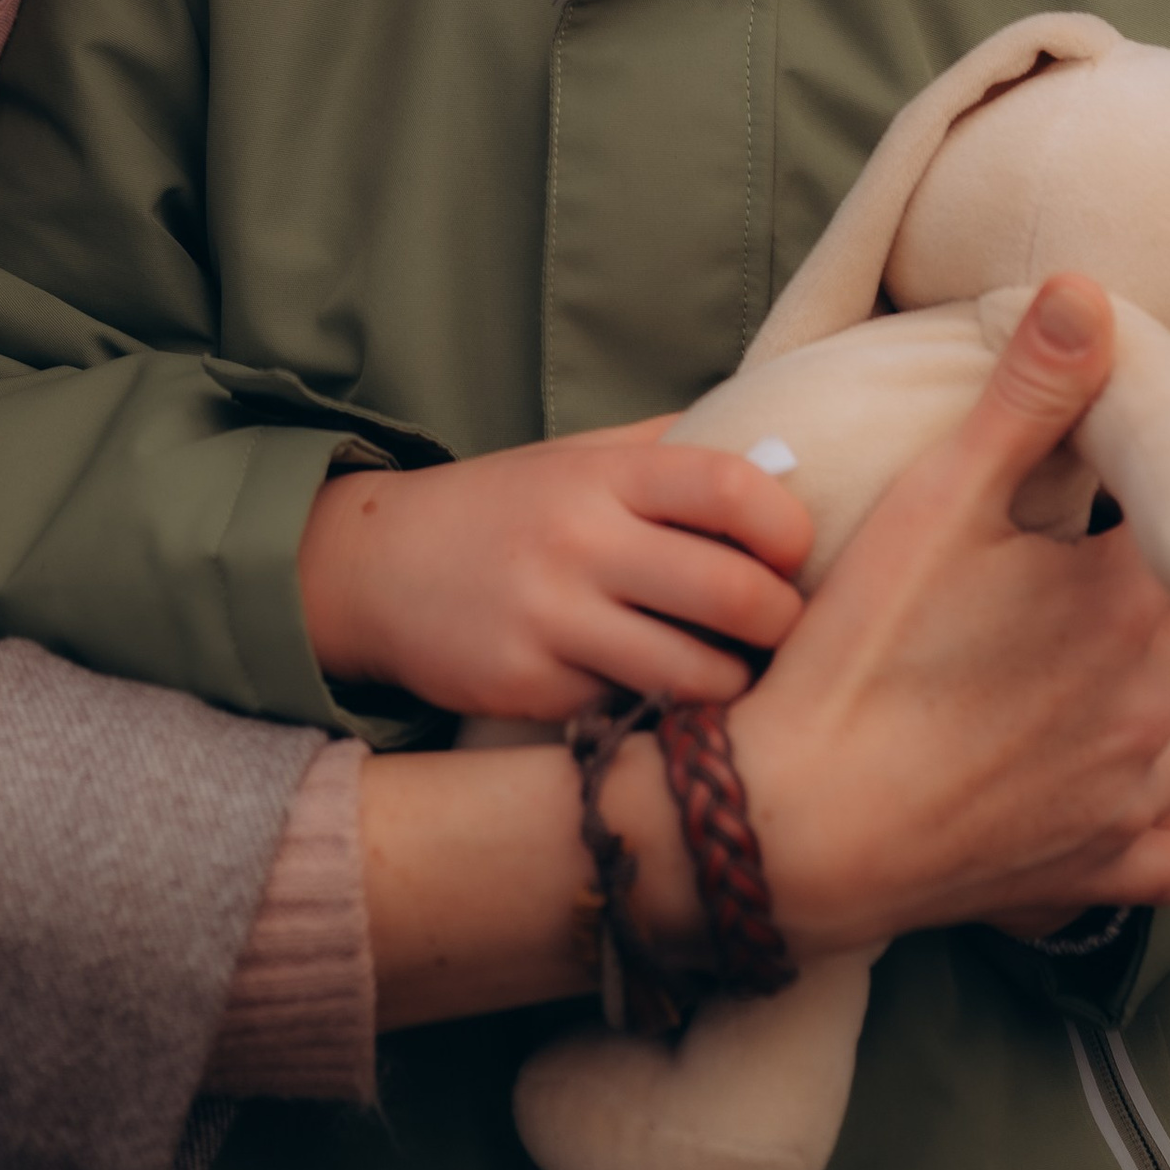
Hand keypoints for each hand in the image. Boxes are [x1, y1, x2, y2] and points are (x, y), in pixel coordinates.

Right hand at [298, 421, 811, 716]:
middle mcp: (580, 540)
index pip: (733, 488)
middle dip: (783, 624)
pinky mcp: (528, 687)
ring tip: (738, 678)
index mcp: (604, 474)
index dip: (787, 529)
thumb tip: (786, 458)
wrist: (378, 565)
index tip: (791, 555)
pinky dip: (665, 716)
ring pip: (696, 674)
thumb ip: (670, 453)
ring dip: (737, 686)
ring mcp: (552, 619)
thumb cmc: (506, 509)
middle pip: (734, 594)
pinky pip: (633, 713)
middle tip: (783, 633)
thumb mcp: (578, 457)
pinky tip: (667, 704)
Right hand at [651, 275, 1169, 965]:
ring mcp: (1128, 798)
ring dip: (1153, 709)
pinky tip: (1087, 793)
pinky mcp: (1092, 874)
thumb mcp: (937, 502)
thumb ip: (1026, 397)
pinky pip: (1160, 847)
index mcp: (1130, 604)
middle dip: (1144, 592)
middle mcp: (1153, 702)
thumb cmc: (860, 650)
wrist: (793, 824)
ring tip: (1082, 686)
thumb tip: (1088, 292)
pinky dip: (1140, 822)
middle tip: (1072, 576)